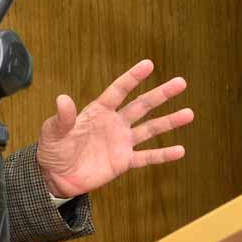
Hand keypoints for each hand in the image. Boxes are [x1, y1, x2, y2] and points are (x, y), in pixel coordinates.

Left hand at [36, 59, 192, 199]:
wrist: (56, 177)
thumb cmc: (53, 150)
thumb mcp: (53, 132)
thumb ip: (62, 117)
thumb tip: (63, 99)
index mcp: (99, 111)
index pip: (119, 91)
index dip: (133, 78)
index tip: (149, 64)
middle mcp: (115, 123)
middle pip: (142, 105)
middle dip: (161, 94)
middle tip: (181, 82)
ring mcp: (121, 142)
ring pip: (150, 129)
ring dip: (169, 122)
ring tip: (189, 113)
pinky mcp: (123, 162)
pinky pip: (147, 157)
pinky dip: (163, 155)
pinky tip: (180, 150)